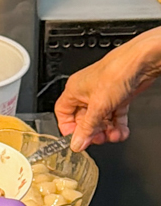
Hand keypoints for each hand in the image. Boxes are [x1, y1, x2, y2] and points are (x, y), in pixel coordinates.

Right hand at [55, 28, 160, 151]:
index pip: (63, 113)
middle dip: (92, 131)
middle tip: (98, 139)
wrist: (142, 61)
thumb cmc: (117, 71)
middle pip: (83, 119)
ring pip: (100, 119)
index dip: (68, 128)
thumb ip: (87, 128)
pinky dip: (117, 125)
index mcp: (74, 90)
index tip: (77, 139)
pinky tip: (121, 132)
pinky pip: (114, 115)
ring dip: (107, 131)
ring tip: (113, 136)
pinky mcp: (118, 96)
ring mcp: (103, 94)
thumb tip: (77, 144)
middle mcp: (87, 92)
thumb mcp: (98, 106)